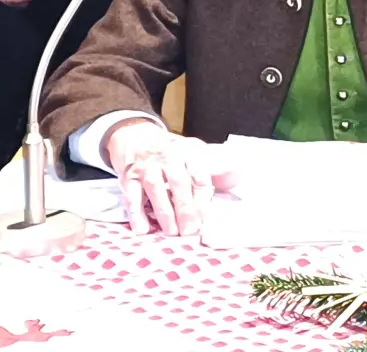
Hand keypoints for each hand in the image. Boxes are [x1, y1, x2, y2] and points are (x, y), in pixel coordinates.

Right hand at [105, 120, 234, 235]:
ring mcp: (147, 166)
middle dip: (186, 208)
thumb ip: (213, 165)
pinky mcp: (128, 176)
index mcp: (188, 151)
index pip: (199, 173)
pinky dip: (136, 214)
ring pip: (156, 190)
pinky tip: (143, 229)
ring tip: (172, 233)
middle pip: (179, 183)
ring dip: (164, 213)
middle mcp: (168, 156)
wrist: (134, 134)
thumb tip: (238, 175)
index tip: (206, 215)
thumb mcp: (193, 151)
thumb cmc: (170, 151)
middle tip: (191, 231)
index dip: (203, 196)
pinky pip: (132, 196)